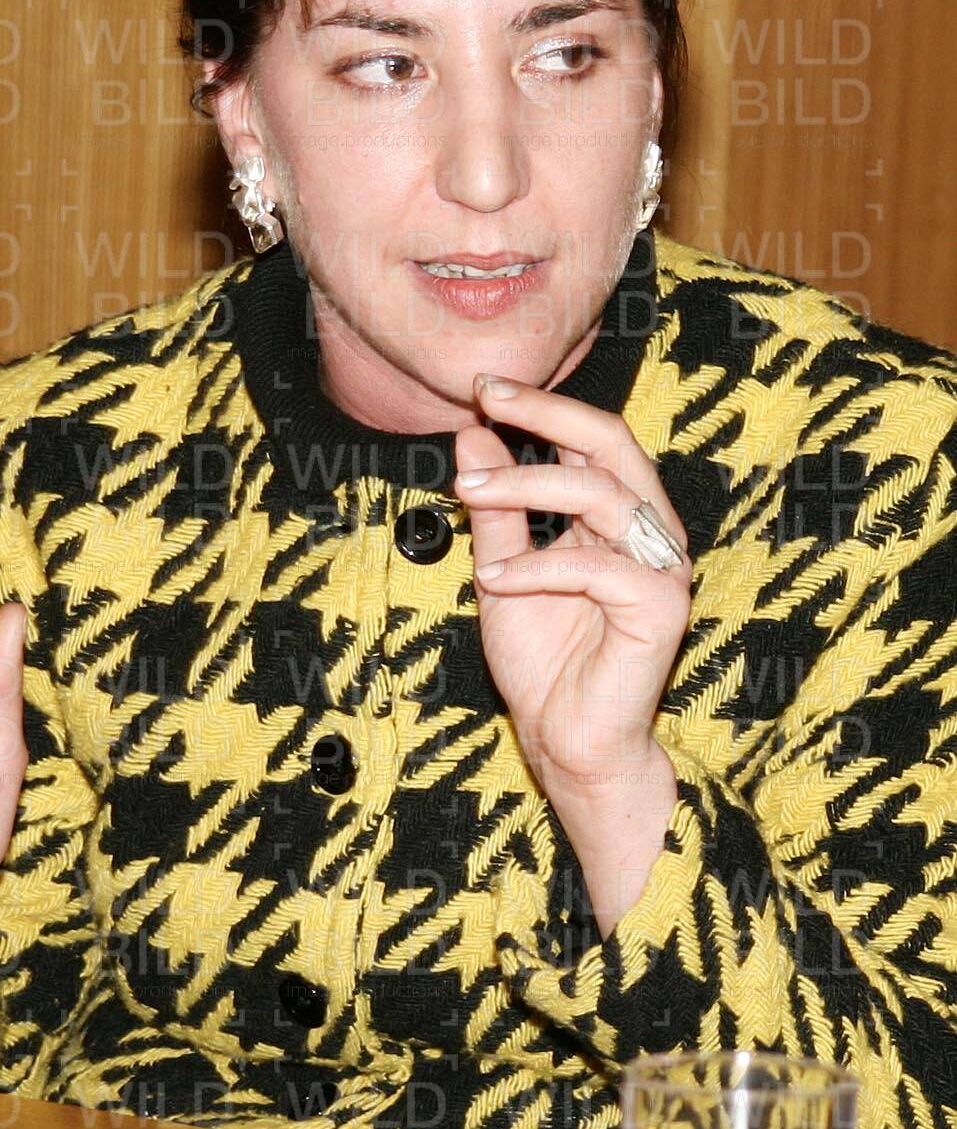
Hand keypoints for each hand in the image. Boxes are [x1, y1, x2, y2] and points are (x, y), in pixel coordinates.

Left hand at [453, 374, 691, 814]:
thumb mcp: (502, 569)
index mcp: (619, 516)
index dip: (542, 406)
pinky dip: (537, 568)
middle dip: (547, 413)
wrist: (566, 741)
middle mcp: (650, 531)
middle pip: (611, 442)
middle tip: (487, 399)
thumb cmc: (543, 661)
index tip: (482, 387)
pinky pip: (597, 567)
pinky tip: (493, 581)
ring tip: (466, 490)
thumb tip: (473, 434)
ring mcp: (662, 568)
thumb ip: (496, 509)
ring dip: (526, 484)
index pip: (591, 437)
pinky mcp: (662, 609)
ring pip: (601, 495)